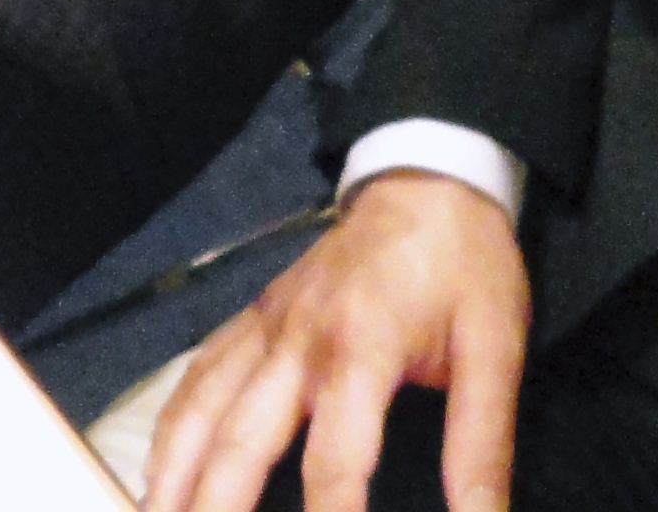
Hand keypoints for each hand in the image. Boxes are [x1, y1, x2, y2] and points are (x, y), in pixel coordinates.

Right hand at [145, 174, 526, 511]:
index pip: (334, 464)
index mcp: (361, 351)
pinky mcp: (255, 318)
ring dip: (172, 474)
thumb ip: (481, 446)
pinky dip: (172, 428)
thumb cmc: (467, 268)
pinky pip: (198, 375)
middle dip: (214, 509)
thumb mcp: (496, 352)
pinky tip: (161, 469)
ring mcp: (266, 327)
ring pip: (201, 409)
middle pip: (240, 443)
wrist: (430, 179)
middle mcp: (298, 342)